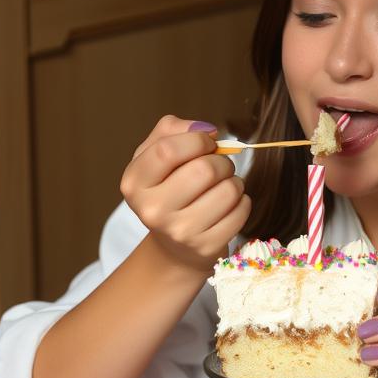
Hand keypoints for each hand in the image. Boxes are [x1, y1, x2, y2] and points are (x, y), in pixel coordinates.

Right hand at [120, 117, 248, 275]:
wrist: (175, 245)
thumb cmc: (167, 190)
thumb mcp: (154, 156)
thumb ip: (172, 130)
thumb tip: (207, 131)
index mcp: (135, 182)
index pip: (168, 150)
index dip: (197, 140)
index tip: (208, 142)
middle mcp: (153, 209)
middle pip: (203, 170)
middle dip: (221, 161)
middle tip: (221, 165)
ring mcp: (180, 232)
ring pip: (227, 191)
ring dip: (235, 181)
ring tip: (227, 184)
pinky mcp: (206, 247)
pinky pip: (240, 212)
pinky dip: (243, 201)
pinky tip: (232, 203)